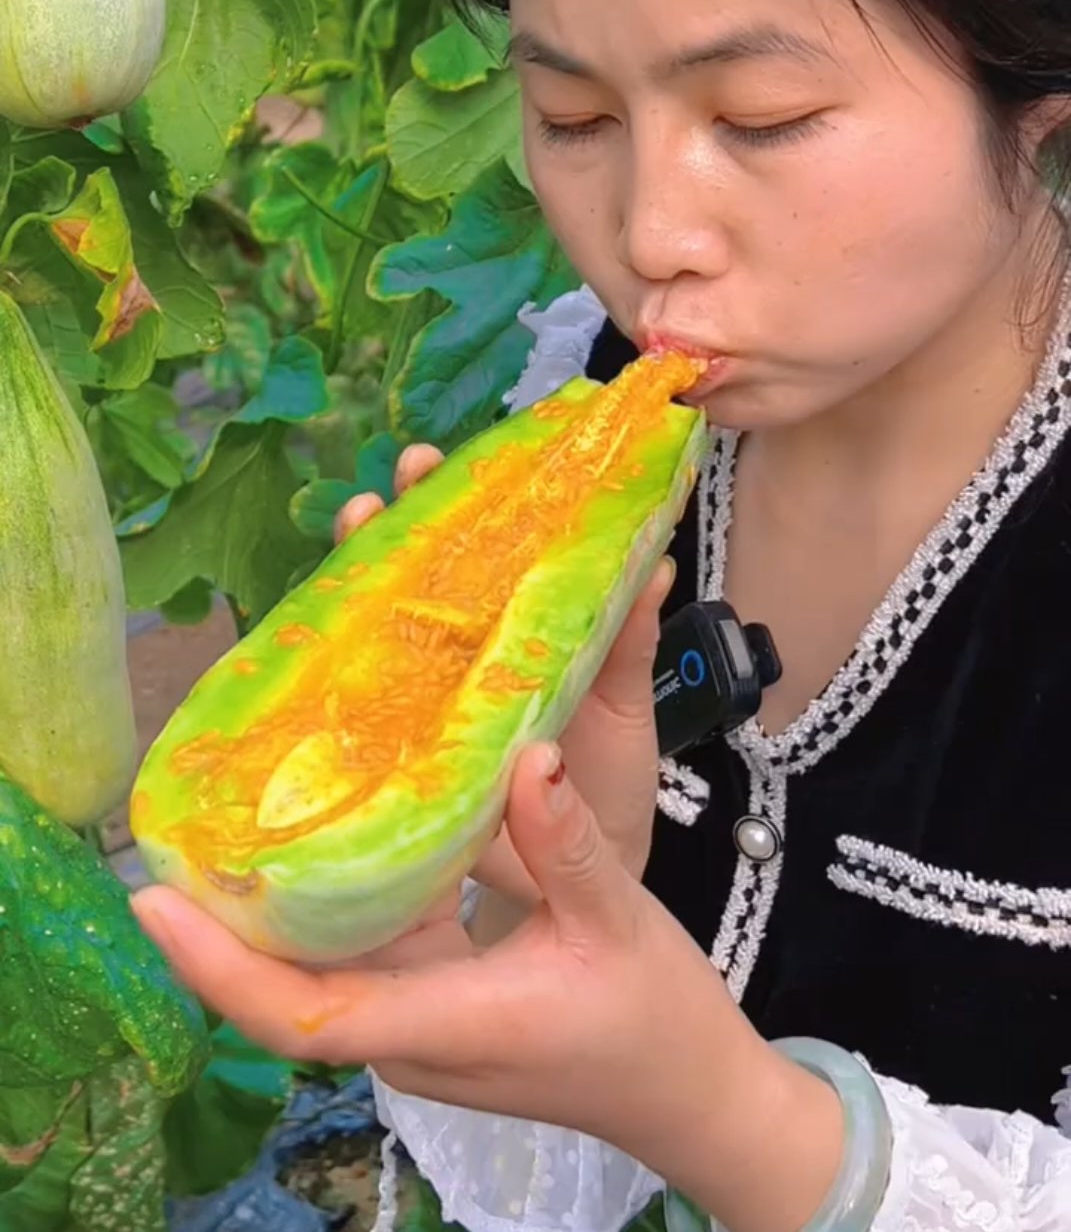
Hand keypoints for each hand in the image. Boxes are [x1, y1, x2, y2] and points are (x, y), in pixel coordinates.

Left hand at [133, 745, 840, 1231]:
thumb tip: (526, 756)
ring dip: (267, 914)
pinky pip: (361, 957)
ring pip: (318, 973)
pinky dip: (331, 905)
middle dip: (219, 925)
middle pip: (285, 989)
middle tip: (178, 829)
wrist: (688, 1092)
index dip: (219, 965)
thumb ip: (568, 843)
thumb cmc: (656, 1018)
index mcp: (446, 1024)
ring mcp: (419, 1028)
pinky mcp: (436, 1010)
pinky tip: (331, 838)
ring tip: (227, 823)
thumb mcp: (618, 920)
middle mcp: (410, 1036)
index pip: (301, 1013)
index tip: (154, 903)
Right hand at [334, 443, 672, 907]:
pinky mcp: (405, 776)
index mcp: (515, 642)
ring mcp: (425, 719)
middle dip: (398, 524)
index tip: (448, 457)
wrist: (589, 895)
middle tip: (393, 483)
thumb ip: (631, 645)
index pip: (477, 557)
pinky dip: (334, 690)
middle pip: (415, 583)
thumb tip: (656, 563)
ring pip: (376, 641)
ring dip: (356, 583)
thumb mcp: (626, 712)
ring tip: (355, 531)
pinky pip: (362, 728)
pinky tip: (316, 654)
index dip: (459, 505)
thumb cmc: (606, 794)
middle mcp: (460, 669)